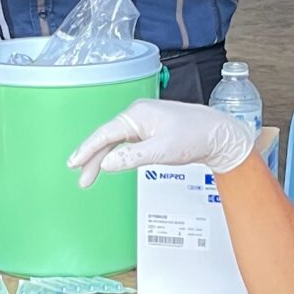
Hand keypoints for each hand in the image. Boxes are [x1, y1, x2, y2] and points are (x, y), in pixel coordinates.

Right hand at [68, 96, 254, 186]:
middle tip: (82, 179)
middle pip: (107, 138)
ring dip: (103, 158)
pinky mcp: (151, 131)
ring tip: (90, 176)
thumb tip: (107, 163)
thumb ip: (132, 157)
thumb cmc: (196, 136)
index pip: (105, 134)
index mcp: (138, 114)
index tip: (74, 163)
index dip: (87, 149)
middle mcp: (138, 115)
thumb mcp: (162, 151)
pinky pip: (126, 143)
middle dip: (93, 159)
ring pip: (116, 141)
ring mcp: (145, 123)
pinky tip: (110, 164)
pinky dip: (116, 154)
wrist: (219, 135)